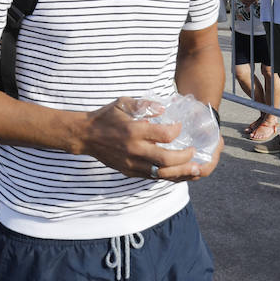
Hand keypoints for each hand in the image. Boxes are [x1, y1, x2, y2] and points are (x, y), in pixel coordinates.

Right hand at [79, 98, 219, 181]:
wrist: (85, 136)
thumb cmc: (106, 117)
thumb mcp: (123, 103)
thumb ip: (144, 104)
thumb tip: (164, 109)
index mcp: (134, 130)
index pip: (164, 135)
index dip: (176, 131)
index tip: (180, 127)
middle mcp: (134, 149)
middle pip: (165, 158)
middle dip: (184, 157)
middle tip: (194, 152)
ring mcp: (131, 163)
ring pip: (160, 173)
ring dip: (180, 172)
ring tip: (194, 169)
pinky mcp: (128, 171)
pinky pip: (152, 177)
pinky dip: (167, 176)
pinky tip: (179, 173)